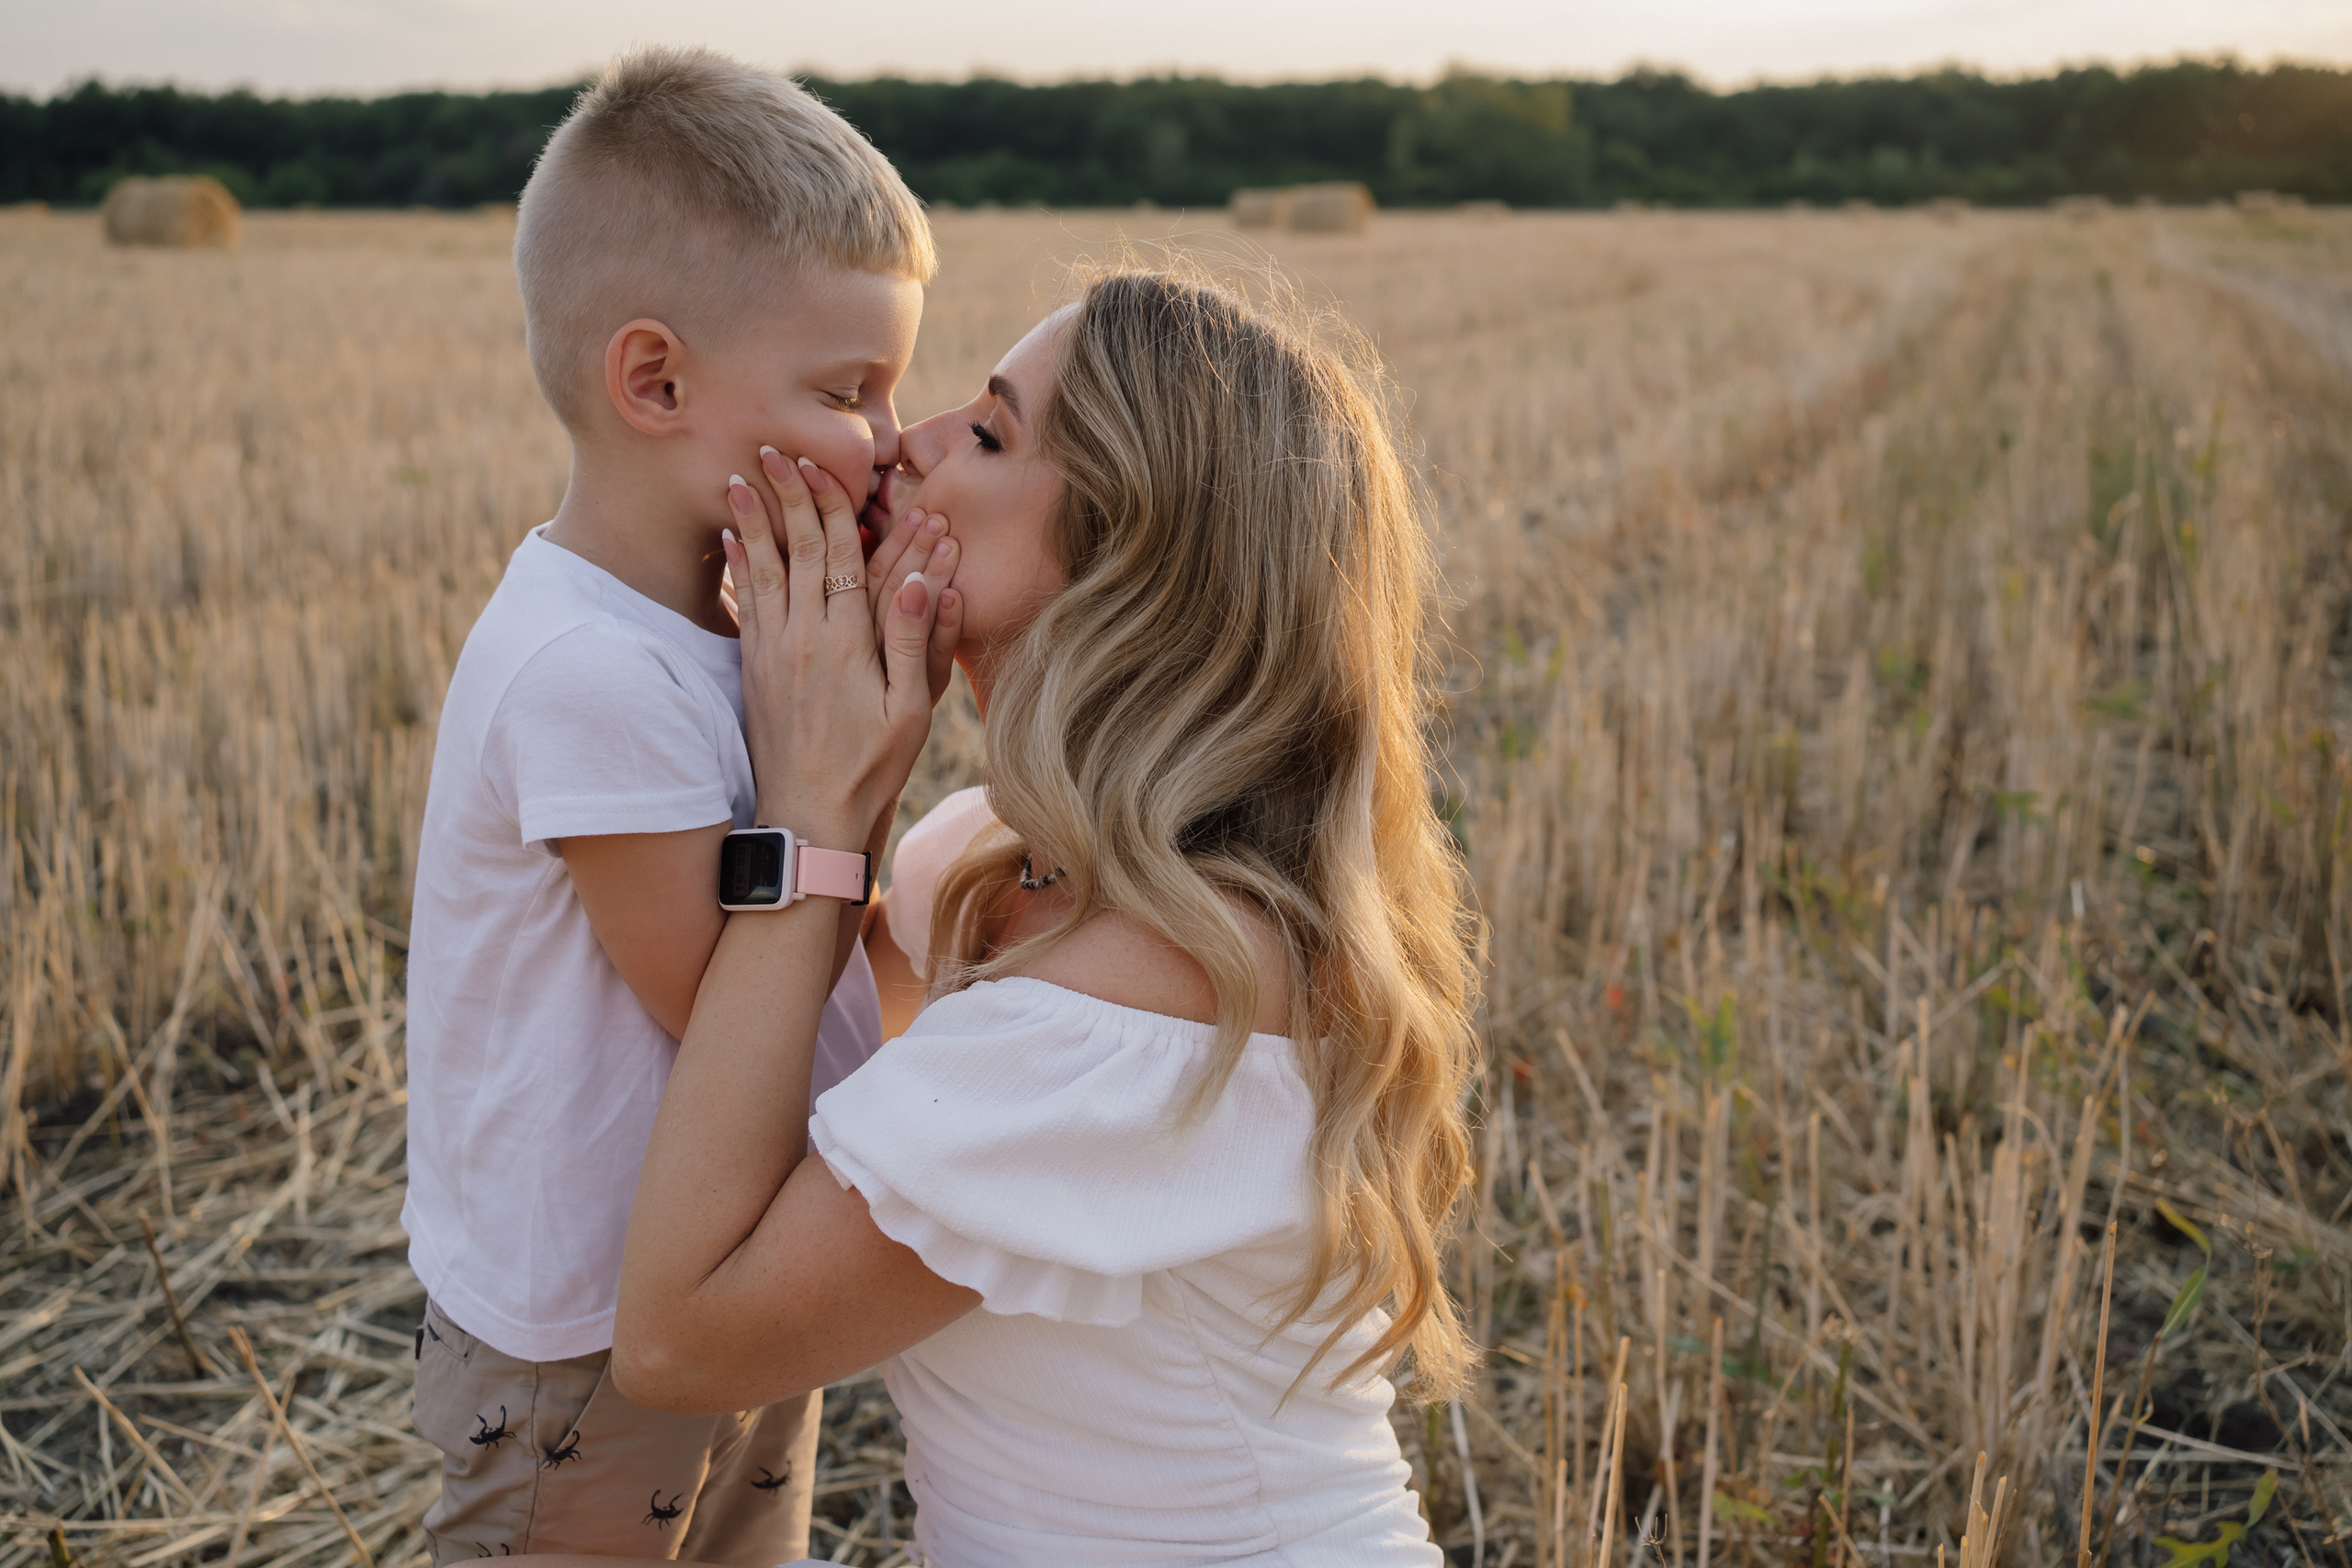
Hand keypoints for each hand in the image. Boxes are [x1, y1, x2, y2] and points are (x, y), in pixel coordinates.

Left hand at [720, 447, 950, 849]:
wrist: (809, 820)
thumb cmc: (871, 769)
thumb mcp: (911, 711)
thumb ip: (916, 642)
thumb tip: (930, 580)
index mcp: (847, 642)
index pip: (842, 556)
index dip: (832, 506)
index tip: (819, 464)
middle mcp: (804, 638)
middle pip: (798, 550)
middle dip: (787, 496)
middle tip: (773, 450)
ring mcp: (773, 653)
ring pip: (763, 570)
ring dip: (754, 521)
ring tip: (740, 479)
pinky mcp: (754, 672)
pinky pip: (745, 604)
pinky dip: (739, 567)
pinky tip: (732, 542)